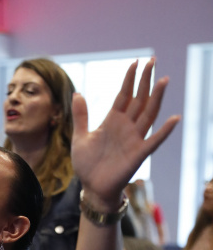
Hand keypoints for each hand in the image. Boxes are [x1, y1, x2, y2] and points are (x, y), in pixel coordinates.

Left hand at [71, 59, 179, 207]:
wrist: (91, 188)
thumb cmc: (87, 165)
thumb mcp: (80, 137)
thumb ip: (81, 116)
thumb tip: (77, 93)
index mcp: (112, 121)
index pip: (124, 95)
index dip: (130, 79)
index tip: (136, 62)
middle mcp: (126, 127)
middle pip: (139, 99)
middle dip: (146, 81)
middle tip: (153, 61)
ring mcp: (133, 139)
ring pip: (148, 114)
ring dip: (157, 98)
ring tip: (164, 80)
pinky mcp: (138, 154)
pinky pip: (154, 141)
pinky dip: (164, 131)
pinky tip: (173, 119)